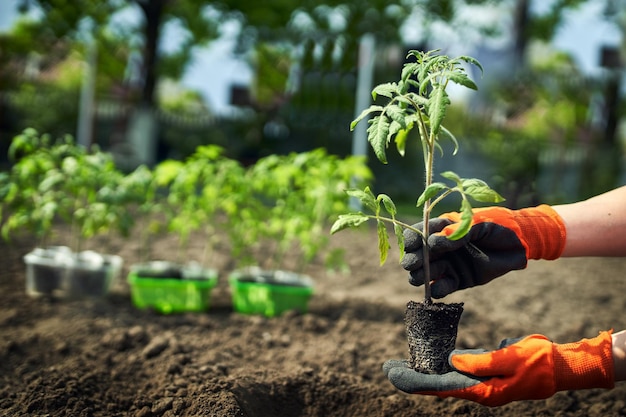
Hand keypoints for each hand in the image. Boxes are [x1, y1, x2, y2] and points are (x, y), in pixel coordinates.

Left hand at [383, 331, 613, 406]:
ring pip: (448, 380)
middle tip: (389, 369)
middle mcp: (481, 390)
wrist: (563, 366)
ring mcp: (484, 384)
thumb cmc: (539, 361)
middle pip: (439, 386)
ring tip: (403, 366)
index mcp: (484, 391)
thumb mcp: (509, 358)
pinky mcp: (489, 375)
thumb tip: (452, 361)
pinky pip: (461, 373)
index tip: (394, 375)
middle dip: (414, 378)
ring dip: (426, 374)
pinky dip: (443, 369)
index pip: (441, 388)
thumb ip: (479, 361)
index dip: (416, 382)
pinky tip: (431, 363)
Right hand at [401, 205, 565, 297]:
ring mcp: (447, 264)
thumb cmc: (497, 227)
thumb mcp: (478, 224)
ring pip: (424, 273)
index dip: (412, 239)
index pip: (418, 234)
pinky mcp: (457, 280)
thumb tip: (433, 242)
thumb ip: (457, 232)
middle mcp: (440, 248)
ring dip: (420, 275)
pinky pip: (441, 288)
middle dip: (413, 259)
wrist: (519, 244)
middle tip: (415, 263)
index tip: (414, 244)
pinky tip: (437, 288)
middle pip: (416, 255)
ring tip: (425, 275)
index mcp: (441, 229)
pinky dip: (436, 290)